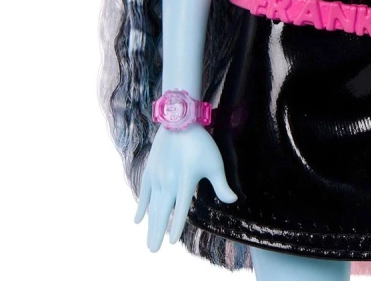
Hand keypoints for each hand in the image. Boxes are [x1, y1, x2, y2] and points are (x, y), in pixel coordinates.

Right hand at [134, 124, 236, 250]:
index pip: (180, 210)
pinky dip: (141, 207)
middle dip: (157, 233)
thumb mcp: (215, 163)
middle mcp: (169, 183)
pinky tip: (137, 220)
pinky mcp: (150, 171)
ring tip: (148, 242)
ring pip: (152, 207)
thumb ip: (221, 185)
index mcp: (186, 182)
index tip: (172, 241)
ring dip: (149, 225)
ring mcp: (157, 178)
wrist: (179, 121)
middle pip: (162, 213)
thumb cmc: (201, 143)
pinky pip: (143, 193)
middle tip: (153, 251)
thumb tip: (233, 200)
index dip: (176, 226)